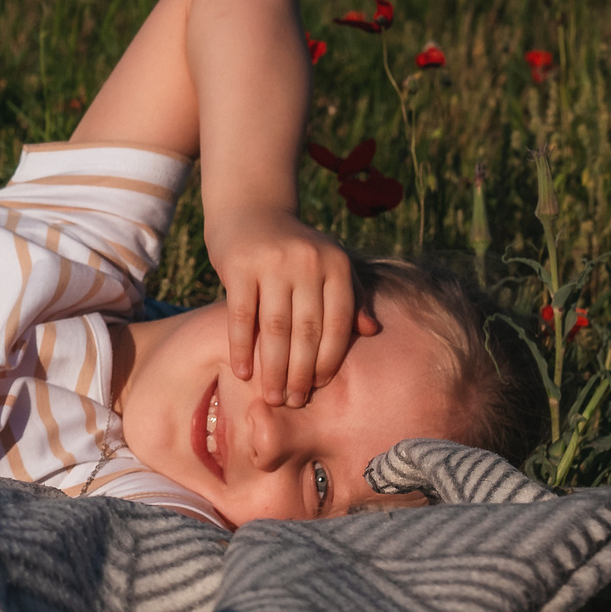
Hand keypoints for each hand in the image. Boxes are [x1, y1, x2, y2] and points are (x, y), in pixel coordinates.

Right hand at [203, 206, 377, 406]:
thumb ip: (352, 296)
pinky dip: (242, 348)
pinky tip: (242, 372)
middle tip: (294, 402)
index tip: (318, 387)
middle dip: (301, 372)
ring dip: (274, 368)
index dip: (329, 360)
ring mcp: (273, 263)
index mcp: (336, 265)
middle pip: (307, 331)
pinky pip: (242, 317)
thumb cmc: (295, 247)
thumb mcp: (330, 265)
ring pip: (276, 328)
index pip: (337, 324)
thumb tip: (371, 331)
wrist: (250, 209)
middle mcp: (308, 262)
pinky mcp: (239, 266)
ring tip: (272, 397)